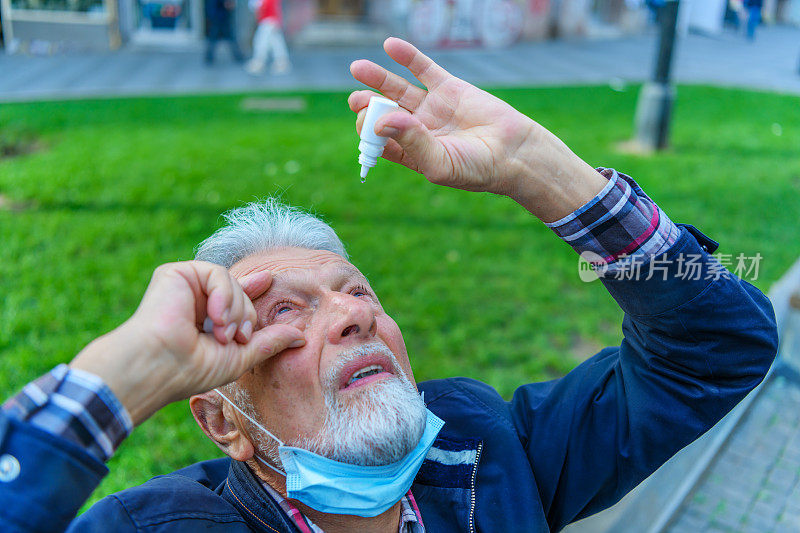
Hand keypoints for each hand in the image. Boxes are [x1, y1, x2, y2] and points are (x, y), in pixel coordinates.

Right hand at [70, 261, 303, 424]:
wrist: (160, 366)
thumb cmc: (193, 370)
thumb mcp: (240, 357)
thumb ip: (269, 342)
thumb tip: (302, 337)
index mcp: (206, 320)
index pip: (236, 298)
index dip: (253, 290)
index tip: (269, 280)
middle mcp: (195, 301)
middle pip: (242, 294)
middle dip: (246, 317)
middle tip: (232, 339)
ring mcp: (185, 286)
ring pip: (233, 283)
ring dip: (236, 311)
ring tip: (221, 334)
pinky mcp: (175, 273)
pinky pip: (217, 273)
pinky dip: (224, 295)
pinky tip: (214, 317)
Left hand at [349, 37, 606, 221]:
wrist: (514, 153)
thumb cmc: (476, 169)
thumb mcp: (440, 163)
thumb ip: (411, 142)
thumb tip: (382, 121)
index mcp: (410, 152)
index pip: (379, 139)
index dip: (369, 132)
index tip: (370, 128)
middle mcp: (416, 128)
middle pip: (382, 111)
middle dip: (367, 105)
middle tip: (358, 100)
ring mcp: (431, 107)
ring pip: (397, 88)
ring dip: (377, 78)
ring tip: (358, 68)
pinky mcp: (448, 88)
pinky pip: (423, 68)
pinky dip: (407, 56)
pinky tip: (389, 45)